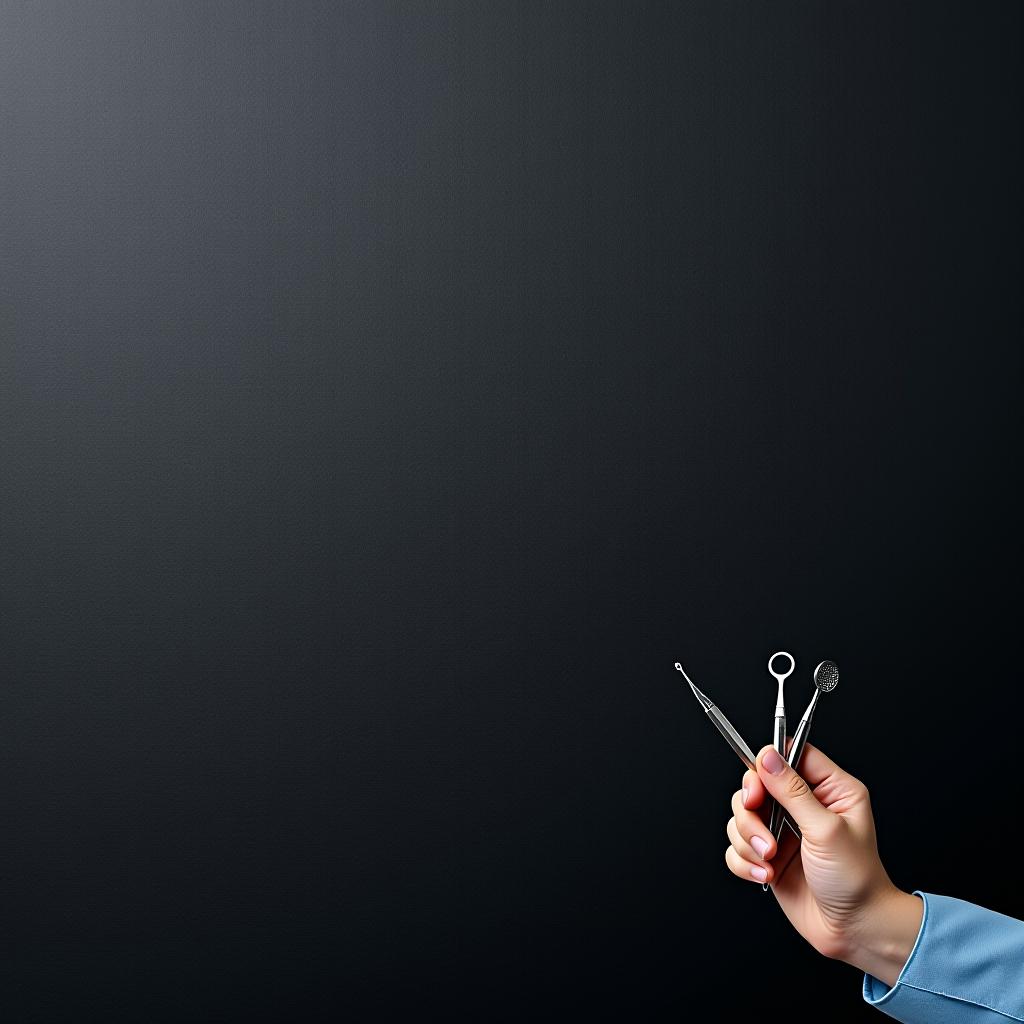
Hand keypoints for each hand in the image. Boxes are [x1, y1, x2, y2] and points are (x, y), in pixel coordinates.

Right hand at [725, 742, 922, 986]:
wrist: (855, 930)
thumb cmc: (856, 881)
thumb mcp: (826, 829)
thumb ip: (793, 792)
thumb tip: (767, 757)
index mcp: (829, 789)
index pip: (789, 755)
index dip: (766, 765)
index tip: (758, 787)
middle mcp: (803, 805)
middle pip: (755, 784)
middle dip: (751, 811)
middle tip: (763, 832)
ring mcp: (783, 830)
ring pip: (741, 816)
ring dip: (748, 840)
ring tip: (769, 859)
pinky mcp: (768, 855)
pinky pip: (737, 847)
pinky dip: (744, 861)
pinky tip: (764, 874)